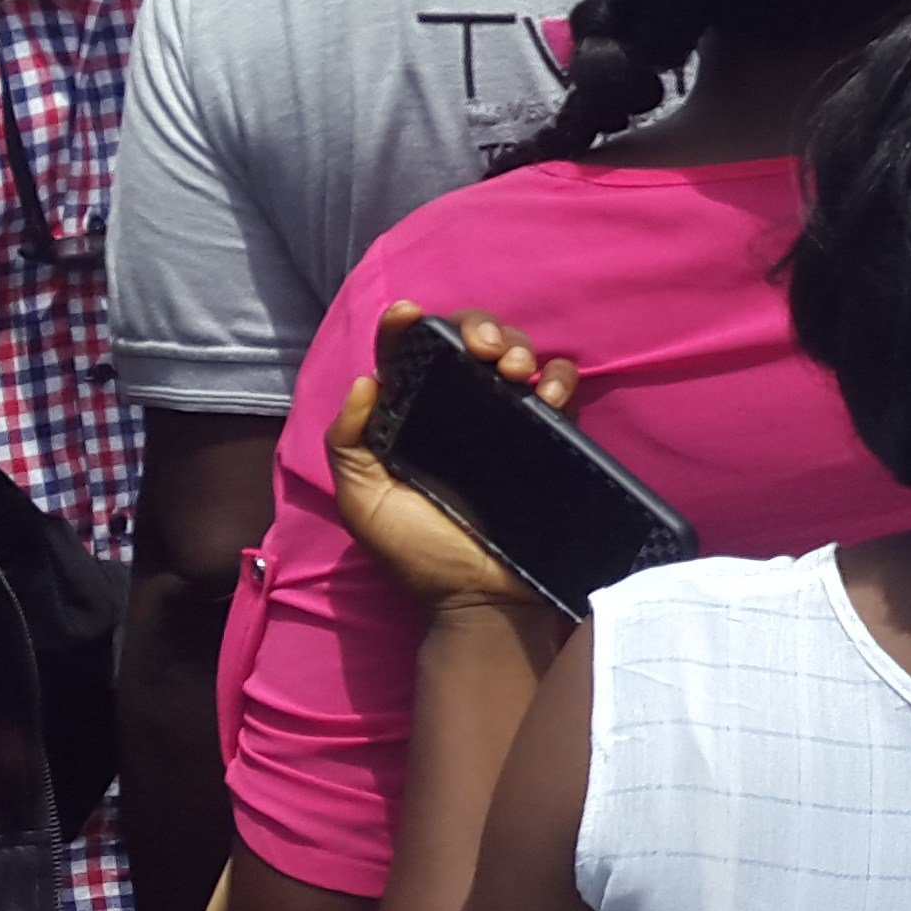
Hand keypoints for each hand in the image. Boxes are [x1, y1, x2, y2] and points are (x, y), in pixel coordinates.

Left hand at [322, 307, 574, 621]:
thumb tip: (368, 380)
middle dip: (476, 327)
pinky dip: (559, 377)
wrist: (479, 598)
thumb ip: (348, 442)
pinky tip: (545, 394)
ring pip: (517, 353)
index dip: (405, 326)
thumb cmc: (417, 553)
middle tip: (479, 348)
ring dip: (517, 345)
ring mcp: (506, 421)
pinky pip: (561, 387)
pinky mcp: (549, 436)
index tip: (408, 313)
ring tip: (512, 370)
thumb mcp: (363, 500)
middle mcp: (458, 410)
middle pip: (468, 341)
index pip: (406, 356)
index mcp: (410, 418)